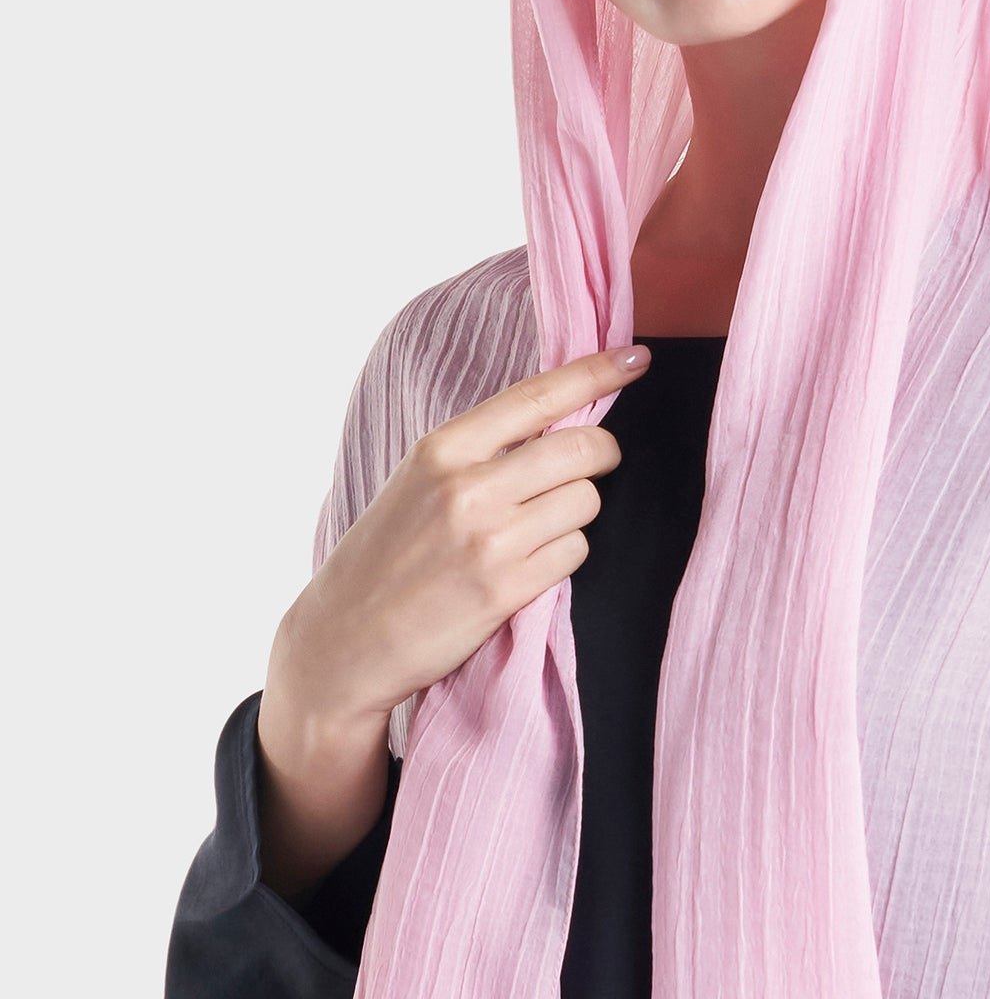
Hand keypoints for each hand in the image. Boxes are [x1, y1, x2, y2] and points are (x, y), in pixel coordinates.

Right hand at [272, 345, 651, 738]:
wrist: (344, 639)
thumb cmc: (386, 556)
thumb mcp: (418, 481)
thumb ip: (483, 450)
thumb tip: (563, 420)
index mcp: (442, 449)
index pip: (538, 395)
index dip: (595, 371)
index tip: (635, 358)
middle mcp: (467, 488)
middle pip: (584, 449)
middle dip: (603, 455)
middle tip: (595, 465)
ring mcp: (490, 540)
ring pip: (586, 503)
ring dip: (576, 515)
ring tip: (534, 532)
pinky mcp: (506, 590)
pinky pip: (575, 554)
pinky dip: (564, 557)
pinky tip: (527, 567)